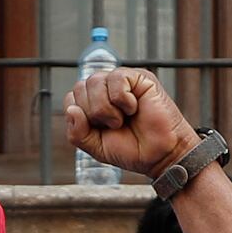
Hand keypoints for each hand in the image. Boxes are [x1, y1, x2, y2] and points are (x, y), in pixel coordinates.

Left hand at [61, 66, 201, 179]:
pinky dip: (122, 99)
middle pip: (80, 87)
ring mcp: (122, 82)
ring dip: (107, 108)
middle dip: (94, 114)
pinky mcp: (139, 78)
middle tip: (115, 125)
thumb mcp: (96, 147)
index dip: (81, 116)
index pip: (71, 98)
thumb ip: (77, 133)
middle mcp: (106, 89)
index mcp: (93, 103)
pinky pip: (116, 79)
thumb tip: (71, 110)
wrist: (160, 155)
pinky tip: (133, 108)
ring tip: (123, 119)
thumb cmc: (132, 149)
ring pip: (95, 82)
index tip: (100, 130)